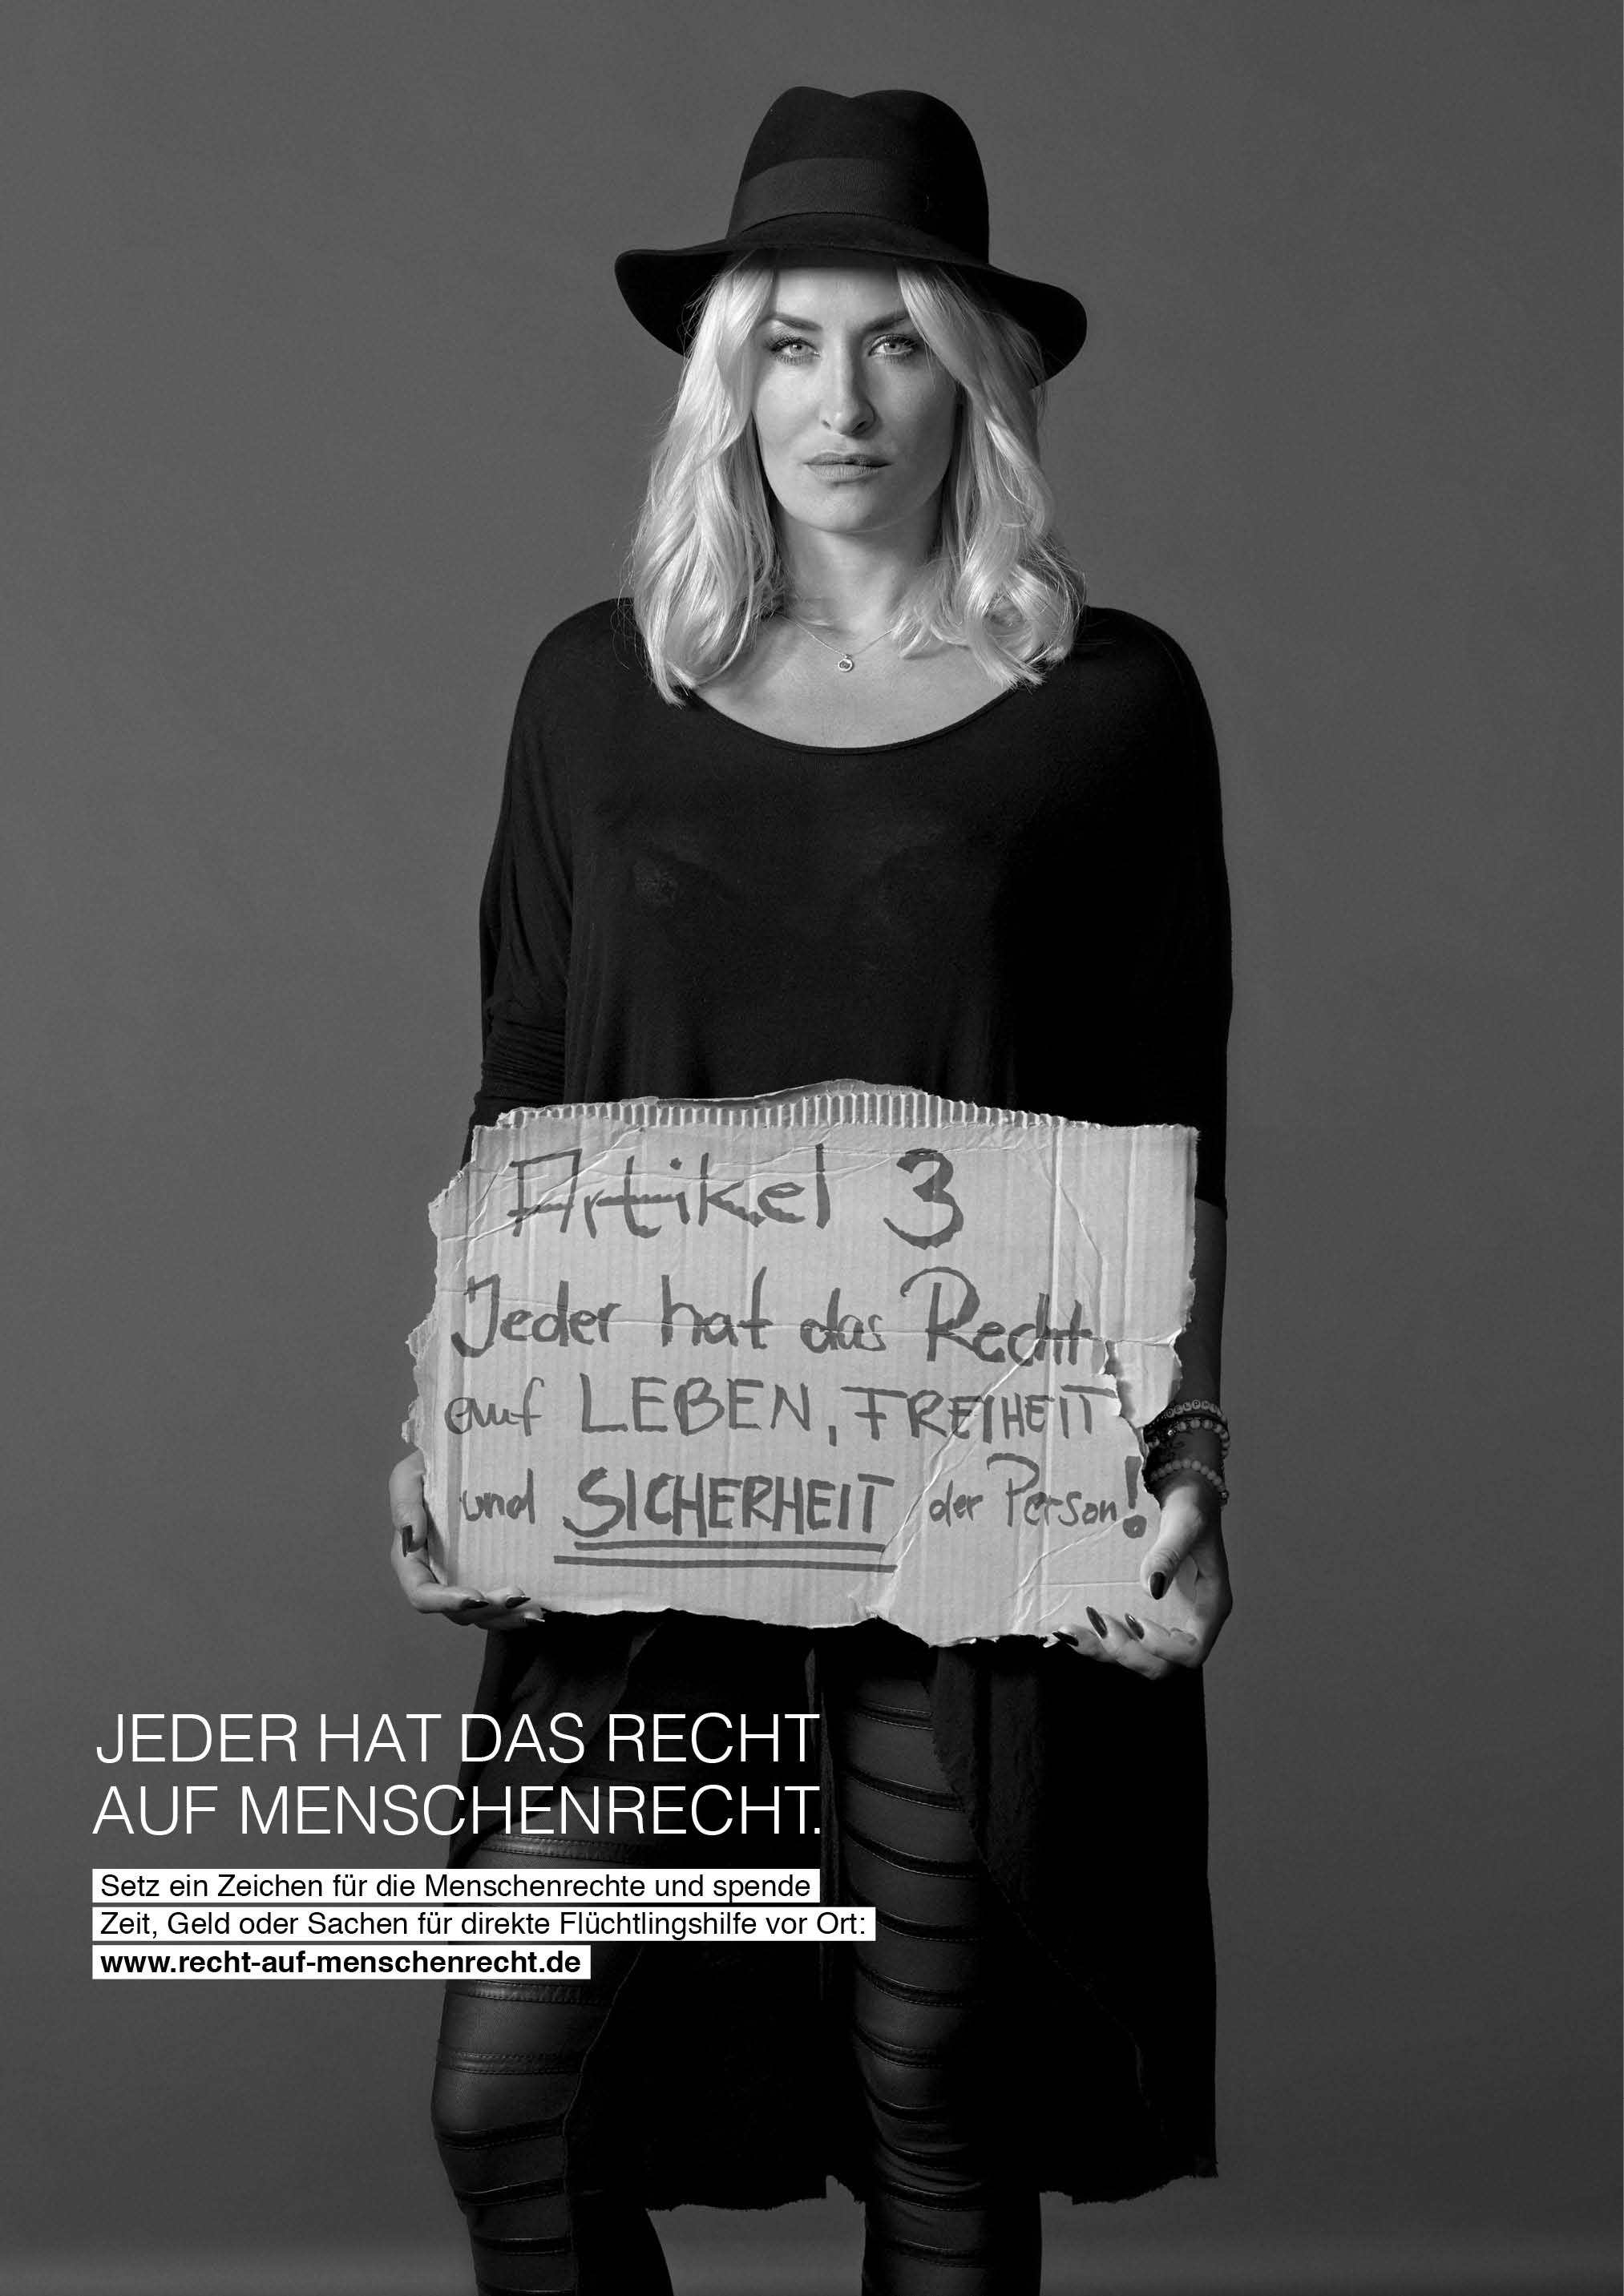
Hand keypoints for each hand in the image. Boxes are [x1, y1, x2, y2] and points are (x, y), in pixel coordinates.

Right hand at [388, 1450, 543, 1629]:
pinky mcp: (484, 1575)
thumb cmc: (431, 1465)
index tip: (476, 1598)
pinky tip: (537, 1610)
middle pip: (456, 1611)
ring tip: (534, 1611)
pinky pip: (496, 1605)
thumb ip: (404, 1501)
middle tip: (519, 1597)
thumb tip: (413, 1539)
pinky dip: (515, 1612)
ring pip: (480, 1615)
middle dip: (487, 1611)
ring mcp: (461, 1578)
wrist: (464, 1457)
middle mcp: (435, 1575)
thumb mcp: (411, 1474)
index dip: (446, 1602)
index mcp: (411, 1559)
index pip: (422, 1593)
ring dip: (506, 1617)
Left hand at [1070, 1473, 1231, 1678]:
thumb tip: (1152, 1588)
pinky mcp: (1141, 1615)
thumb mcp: (1185, 1522)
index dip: (1166, 1649)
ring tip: (1073, 1631)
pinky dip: (1095, 1639)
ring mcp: (1164, 1621)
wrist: (1181, 1491)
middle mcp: (1188, 1621)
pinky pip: (1120, 1640)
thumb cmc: (1192, 1505)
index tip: (1138, 1621)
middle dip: (1127, 1653)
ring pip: (1137, 1658)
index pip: (1194, 1651)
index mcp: (1209, 1606)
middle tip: (1099, 1622)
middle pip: (1162, 1665)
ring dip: (1104, 1651)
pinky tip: (1071, 1628)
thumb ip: (1170, 1552)